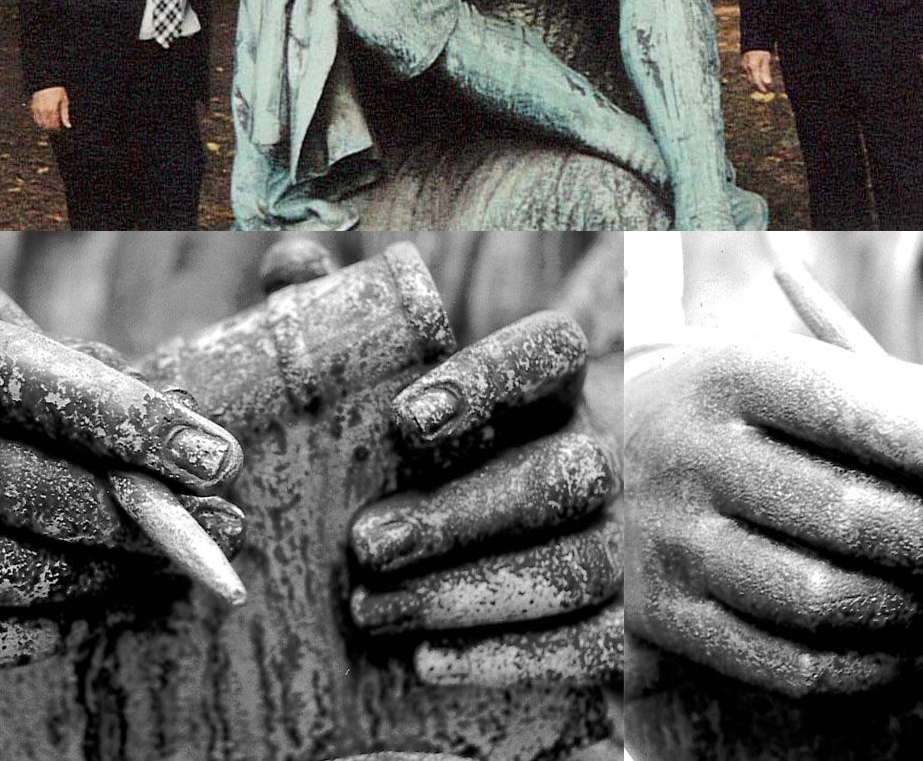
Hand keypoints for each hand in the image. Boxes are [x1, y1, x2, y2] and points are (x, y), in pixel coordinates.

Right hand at [0, 306, 244, 667]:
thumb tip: (192, 444)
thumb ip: (71, 380)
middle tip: (221, 523)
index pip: (22, 378)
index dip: (127, 418)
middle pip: (19, 486)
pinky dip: (44, 629)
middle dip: (136, 515)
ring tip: (161, 565)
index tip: (217, 455)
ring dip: (98, 575)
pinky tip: (97, 603)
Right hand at [29, 86, 70, 132]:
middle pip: (46, 125)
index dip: (56, 127)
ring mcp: (37, 109)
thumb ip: (65, 115)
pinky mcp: (33, 107)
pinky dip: (39, 120)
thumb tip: (68, 126)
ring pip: (40, 123)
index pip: (53, 124)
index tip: (58, 127)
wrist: (47, 83)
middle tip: (54, 126)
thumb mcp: (64, 102)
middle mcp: (43, 110)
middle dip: (51, 127)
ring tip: (50, 123)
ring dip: (45, 125)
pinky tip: (44, 118)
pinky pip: (35, 118)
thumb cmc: (58, 92)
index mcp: (52, 110)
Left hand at [346, 311, 621, 687]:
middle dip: (465, 513)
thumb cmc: (434, 458)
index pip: (552, 351)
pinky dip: (514, 657)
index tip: (403, 420)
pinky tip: (432, 661)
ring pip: (582, 564)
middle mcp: (604, 450)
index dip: (488, 379)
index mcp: (559, 382)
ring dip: (473, 593)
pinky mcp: (628, 620)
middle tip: (366, 544)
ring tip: (376, 613)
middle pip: (569, 473)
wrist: (509, 554)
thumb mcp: (387, 387)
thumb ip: (343, 320)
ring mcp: (627, 537)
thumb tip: (295, 261)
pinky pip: (596, 645)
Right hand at [625, 333, 922, 696]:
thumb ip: (906, 399)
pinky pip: (794, 668)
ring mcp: (667, 549)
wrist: (590, 460)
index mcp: (731, 373)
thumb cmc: (742, 407)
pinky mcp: (665, 624)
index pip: (860, 412)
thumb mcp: (801, 367)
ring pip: (828, 602)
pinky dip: (885, 666)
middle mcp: (688, 459)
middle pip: (850, 518)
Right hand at [742, 50, 775, 94]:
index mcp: (752, 66)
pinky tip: (758, 78)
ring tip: (763, 86)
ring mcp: (743, 66)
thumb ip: (766, 71)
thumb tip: (768, 83)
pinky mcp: (743, 65)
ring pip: (749, 78)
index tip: (766, 91)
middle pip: (751, 81)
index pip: (756, 81)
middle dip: (758, 86)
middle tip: (765, 90)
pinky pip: (748, 74)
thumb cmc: (761, 50)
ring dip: (755, 82)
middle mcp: (746, 67)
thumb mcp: (766, 59)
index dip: (761, 87)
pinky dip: (753, 77)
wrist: (753, 41)